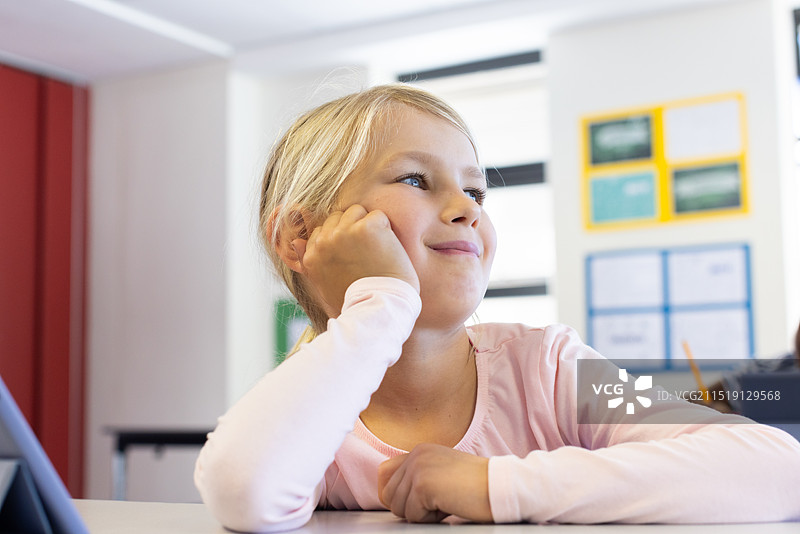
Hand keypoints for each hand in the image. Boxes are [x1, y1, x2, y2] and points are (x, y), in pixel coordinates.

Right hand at [292, 205, 419, 315]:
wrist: (378, 307)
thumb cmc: (353, 300)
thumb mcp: (322, 285)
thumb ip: (308, 262)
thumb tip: (295, 241)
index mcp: (312, 255)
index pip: (322, 230)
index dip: (340, 240)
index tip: (352, 255)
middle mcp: (324, 242)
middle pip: (338, 217)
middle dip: (352, 229)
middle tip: (365, 253)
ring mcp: (345, 232)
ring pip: (356, 211)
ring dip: (368, 225)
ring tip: (376, 250)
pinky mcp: (367, 228)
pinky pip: (378, 215)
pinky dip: (386, 229)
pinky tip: (387, 249)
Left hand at [377, 443, 491, 522]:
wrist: (501, 486)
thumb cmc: (478, 485)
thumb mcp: (442, 472)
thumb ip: (418, 477)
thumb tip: (392, 497)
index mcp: (420, 450)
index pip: (384, 474)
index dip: (395, 494)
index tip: (417, 502)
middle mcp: (416, 455)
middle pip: (389, 494)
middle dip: (410, 507)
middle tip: (439, 503)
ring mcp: (418, 468)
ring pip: (398, 508)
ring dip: (422, 514)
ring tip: (446, 502)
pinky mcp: (423, 485)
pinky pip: (412, 516)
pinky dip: (431, 519)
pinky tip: (450, 506)